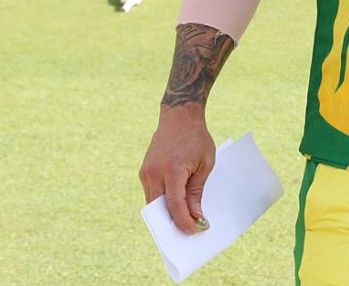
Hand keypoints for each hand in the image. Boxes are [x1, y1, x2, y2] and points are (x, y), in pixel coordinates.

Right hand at [139, 104, 215, 233]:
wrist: (178, 117)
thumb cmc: (196, 139)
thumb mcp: (205, 164)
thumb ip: (196, 191)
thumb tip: (195, 215)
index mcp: (172, 170)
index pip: (175, 204)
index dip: (183, 221)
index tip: (193, 231)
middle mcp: (154, 173)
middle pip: (160, 207)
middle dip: (172, 222)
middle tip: (188, 232)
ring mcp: (146, 172)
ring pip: (153, 202)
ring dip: (166, 213)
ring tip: (183, 221)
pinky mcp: (144, 171)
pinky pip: (152, 193)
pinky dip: (161, 202)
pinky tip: (174, 206)